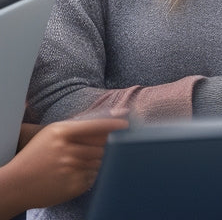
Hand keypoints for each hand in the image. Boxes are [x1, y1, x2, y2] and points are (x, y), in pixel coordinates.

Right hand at [0, 117, 128, 215]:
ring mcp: (70, 170)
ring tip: (84, 160)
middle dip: (109, 145)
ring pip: (100, 161)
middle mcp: (67, 150)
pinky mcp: (72, 186)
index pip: (96, 126)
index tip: (126, 124)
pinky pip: (93, 177)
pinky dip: (91, 174)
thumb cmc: (37, 154)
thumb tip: (115, 114)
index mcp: (62, 133)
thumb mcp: (53, 132)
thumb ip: (80, 123)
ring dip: (99, 160)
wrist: (15, 184)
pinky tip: (77, 173)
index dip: (114, 124)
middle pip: (102, 145)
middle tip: (109, 144)